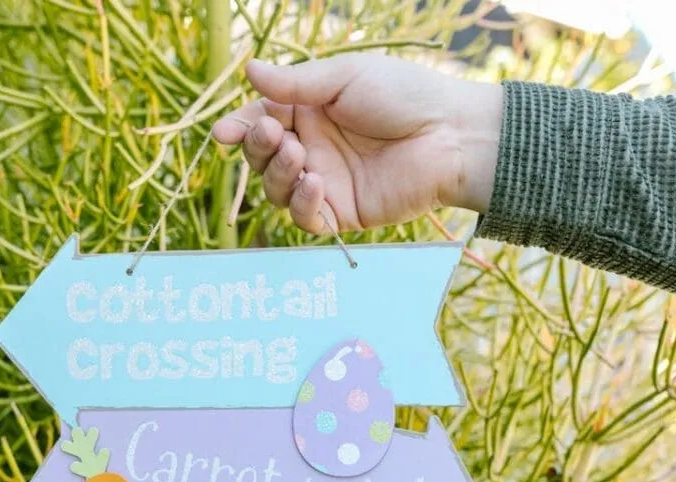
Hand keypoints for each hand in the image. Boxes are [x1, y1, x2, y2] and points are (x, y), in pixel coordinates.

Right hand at [211, 55, 502, 233]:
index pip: (260, 121)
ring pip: (276, 189)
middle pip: (262, 157)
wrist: (451, 135)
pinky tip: (313, 183)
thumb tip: (248, 70)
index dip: (239, 128)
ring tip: (299, 155)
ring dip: (278, 174)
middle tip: (274, 134)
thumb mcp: (344, 77)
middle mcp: (312, 148)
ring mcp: (325, 182)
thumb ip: (295, 83)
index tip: (223, 132)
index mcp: (310, 111)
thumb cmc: (405, 95)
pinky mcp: (341, 212)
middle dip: (258, 148)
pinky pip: (305, 217)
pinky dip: (301, 203)